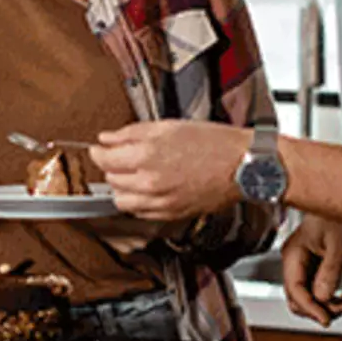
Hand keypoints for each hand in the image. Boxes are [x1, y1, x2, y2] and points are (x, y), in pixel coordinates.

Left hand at [90, 121, 248, 220]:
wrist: (243, 165)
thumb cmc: (213, 142)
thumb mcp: (169, 126)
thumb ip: (132, 133)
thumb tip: (106, 138)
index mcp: (147, 155)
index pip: (104, 160)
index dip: (98, 152)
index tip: (99, 148)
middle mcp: (150, 182)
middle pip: (111, 180)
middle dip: (112, 167)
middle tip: (123, 157)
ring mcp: (160, 202)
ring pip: (121, 201)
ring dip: (122, 187)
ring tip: (135, 174)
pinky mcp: (171, 214)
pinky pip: (140, 213)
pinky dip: (138, 201)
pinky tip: (149, 187)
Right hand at [281, 214, 341, 326]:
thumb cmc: (339, 213)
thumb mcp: (338, 244)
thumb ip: (329, 272)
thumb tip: (323, 297)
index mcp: (293, 254)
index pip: (295, 290)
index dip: (310, 308)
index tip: (326, 319)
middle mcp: (295, 261)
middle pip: (298, 298)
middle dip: (320, 308)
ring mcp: (305, 265)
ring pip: (309, 297)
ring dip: (328, 305)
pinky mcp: (317, 266)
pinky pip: (319, 290)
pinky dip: (333, 297)